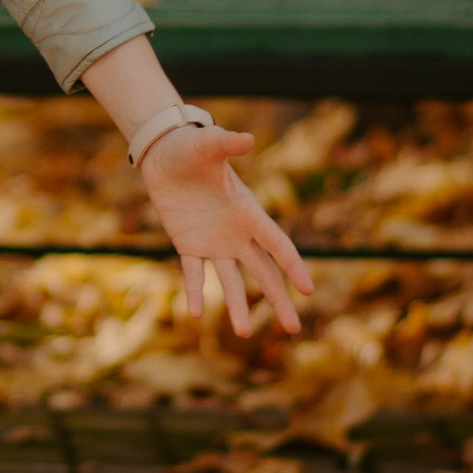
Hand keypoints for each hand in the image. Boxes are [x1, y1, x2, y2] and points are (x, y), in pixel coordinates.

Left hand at [140, 116, 314, 338]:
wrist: (164, 154)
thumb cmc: (191, 146)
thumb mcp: (208, 145)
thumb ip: (226, 144)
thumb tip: (247, 138)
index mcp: (248, 212)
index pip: (277, 244)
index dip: (293, 267)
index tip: (308, 291)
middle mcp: (236, 233)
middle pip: (264, 272)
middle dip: (279, 300)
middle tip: (293, 330)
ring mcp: (214, 242)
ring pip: (232, 281)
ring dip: (238, 307)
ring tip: (244, 334)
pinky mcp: (189, 245)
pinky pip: (194, 274)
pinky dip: (194, 292)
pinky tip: (194, 314)